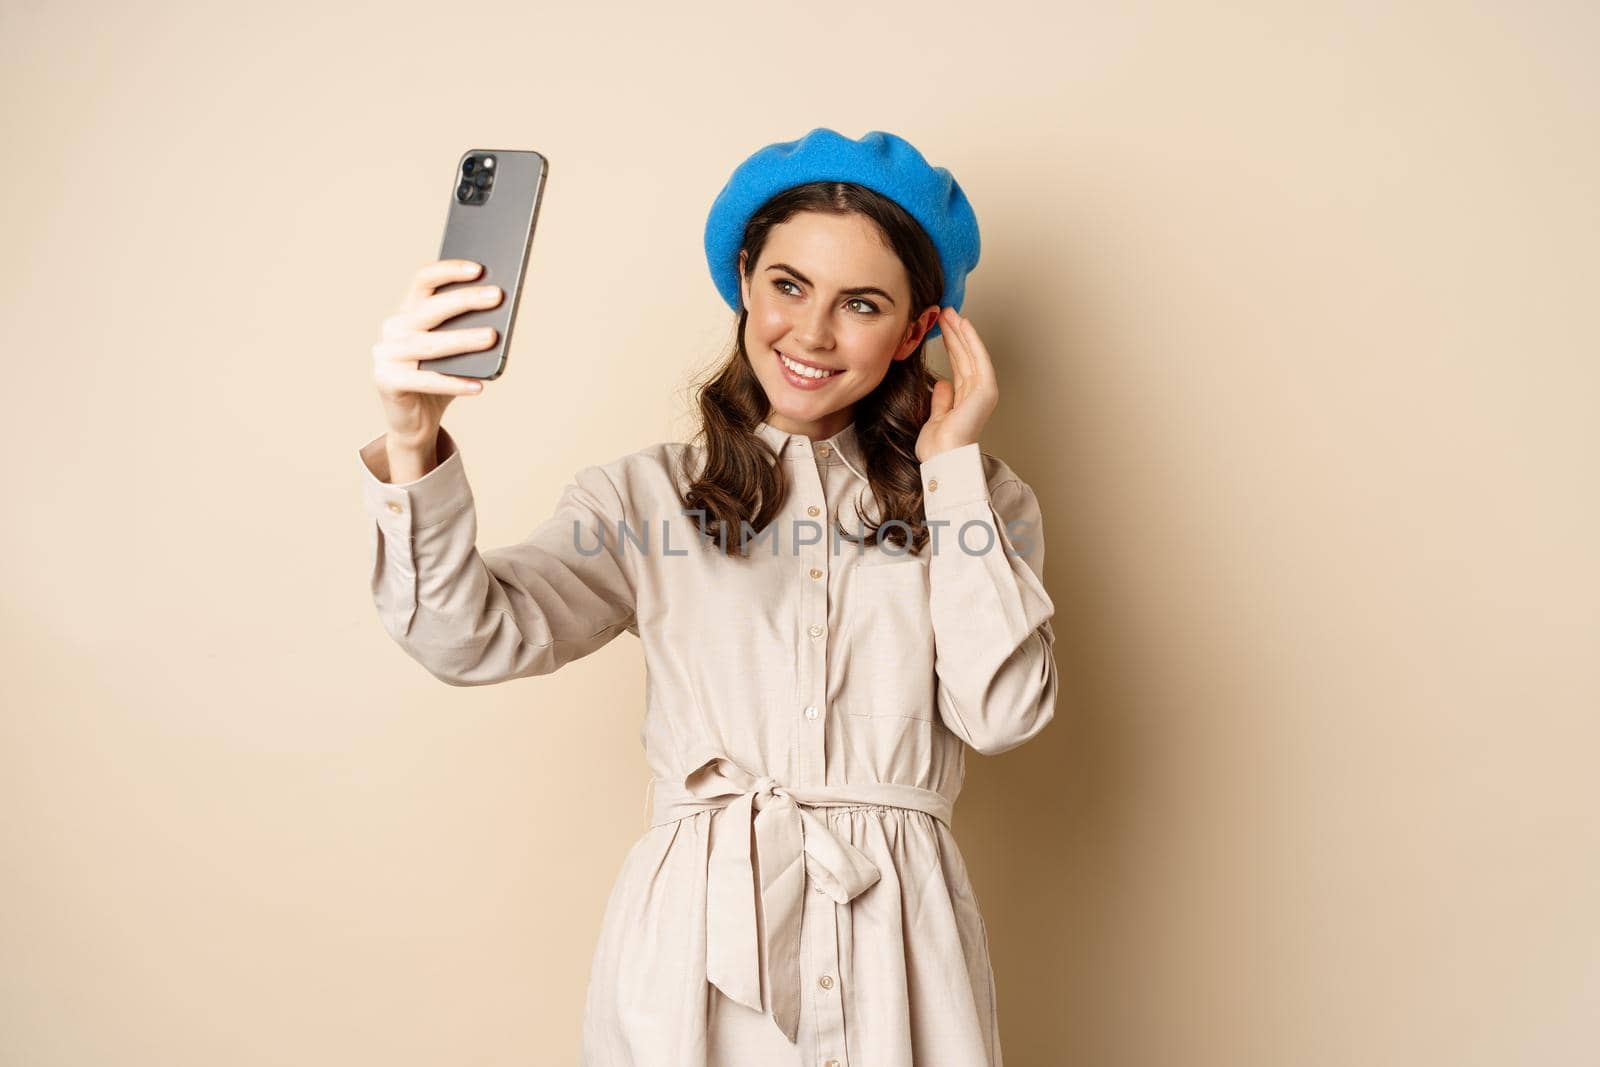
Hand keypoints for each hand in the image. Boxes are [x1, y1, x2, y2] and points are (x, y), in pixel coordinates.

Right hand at [370, 259, 502, 448]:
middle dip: (465, 300)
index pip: (424, 281)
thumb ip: (467, 331)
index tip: (479, 268)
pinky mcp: (387, 382)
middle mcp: (393, 329)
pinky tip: (479, 385)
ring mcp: (386, 355)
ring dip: (464, 340)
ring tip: (493, 337)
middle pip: (430, 309)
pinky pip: (426, 381)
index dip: (449, 271)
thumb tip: (501, 317)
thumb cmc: (440, 378)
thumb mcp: (455, 351)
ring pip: (431, 345)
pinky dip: (454, 383)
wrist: (414, 421)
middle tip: (497, 296)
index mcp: (407, 312)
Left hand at [916, 307, 997, 462]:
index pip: (959, 365)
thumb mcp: (935, 416)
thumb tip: (943, 383)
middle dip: (955, 332)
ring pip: (971, 353)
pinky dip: (971, 340)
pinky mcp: (986, 389)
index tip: (941, 326)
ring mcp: (984, 390)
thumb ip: (942, 399)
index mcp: (967, 399)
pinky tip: (963, 324)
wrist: (943, 457)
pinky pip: (977, 358)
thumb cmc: (938, 446)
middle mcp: (978, 393)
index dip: (951, 344)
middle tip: (944, 311)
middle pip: (965, 355)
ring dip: (961, 331)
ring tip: (950, 312)